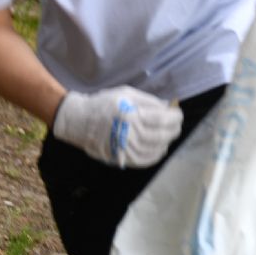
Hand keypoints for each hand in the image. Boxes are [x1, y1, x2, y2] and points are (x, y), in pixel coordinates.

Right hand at [52, 87, 182, 167]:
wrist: (77, 120)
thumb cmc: (103, 104)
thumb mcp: (126, 94)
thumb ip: (149, 101)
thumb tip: (168, 107)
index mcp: (132, 116)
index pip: (163, 119)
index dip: (175, 117)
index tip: (178, 113)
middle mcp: (130, 134)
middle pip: (162, 135)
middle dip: (174, 129)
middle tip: (176, 125)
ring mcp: (125, 148)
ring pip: (156, 149)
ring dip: (166, 142)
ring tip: (169, 135)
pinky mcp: (121, 158)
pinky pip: (144, 160)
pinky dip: (156, 155)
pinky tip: (160, 148)